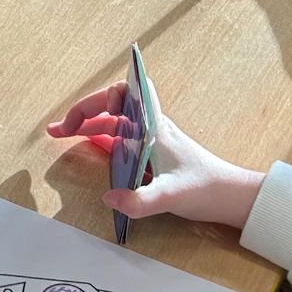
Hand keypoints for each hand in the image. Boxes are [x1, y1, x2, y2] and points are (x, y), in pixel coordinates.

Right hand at [47, 93, 265, 231]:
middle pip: (114, 106)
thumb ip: (140, 200)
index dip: (106, 93)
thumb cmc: (207, 188)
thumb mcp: (172, 196)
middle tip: (58, 129)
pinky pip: (122, 140)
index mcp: (155, 128)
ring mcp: (152, 141)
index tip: (90, 111)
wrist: (232, 197)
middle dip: (84, 112)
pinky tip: (89, 146)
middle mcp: (152, 129)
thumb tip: (108, 198)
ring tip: (63, 134)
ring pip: (115, 123)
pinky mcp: (152, 156)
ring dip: (89, 125)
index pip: (130, 90)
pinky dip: (102, 139)